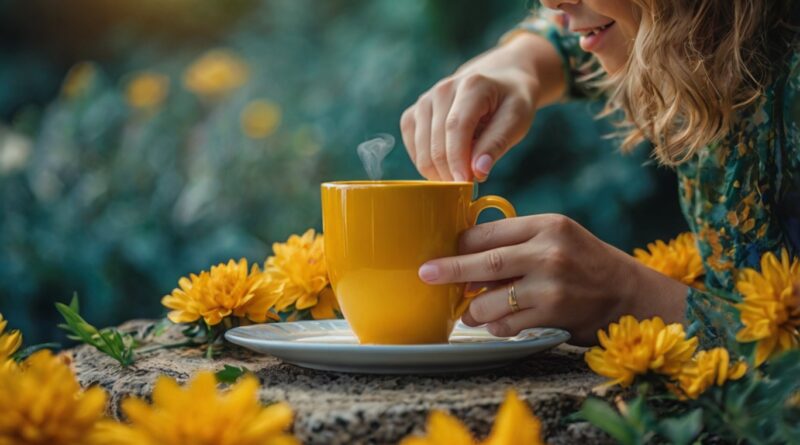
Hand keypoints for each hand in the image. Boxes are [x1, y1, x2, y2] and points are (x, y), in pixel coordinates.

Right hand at [399, 33, 565, 181]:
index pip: (456, 127)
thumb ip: (497, 144)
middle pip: (436, 142)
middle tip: (467, 185)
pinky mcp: (414, 113)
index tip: (465, 184)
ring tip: (460, 174)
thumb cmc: (510, 102)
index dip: (458, 160)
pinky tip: (444, 166)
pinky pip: (412, 146)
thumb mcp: (517, 119)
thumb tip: (477, 172)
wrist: (498, 80)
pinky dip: (425, 162)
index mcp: (471, 85)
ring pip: (421, 148)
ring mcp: (425, 101)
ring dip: (437, 170)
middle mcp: (442, 90)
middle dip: (449, 171)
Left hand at [417, 214, 687, 344]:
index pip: (487, 232)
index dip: (459, 244)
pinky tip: (498, 321)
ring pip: (488, 300)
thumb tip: (464, 251)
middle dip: (448, 271)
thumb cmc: (585, 264)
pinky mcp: (551, 315)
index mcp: (545, 225)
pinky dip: (494, 326)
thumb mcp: (557, 237)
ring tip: (470, 311)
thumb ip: (517, 240)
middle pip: (482, 263)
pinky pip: (505, 324)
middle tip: (426, 274)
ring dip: (472, 309)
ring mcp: (550, 285)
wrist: (629, 295)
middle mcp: (548, 252)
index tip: (440, 250)